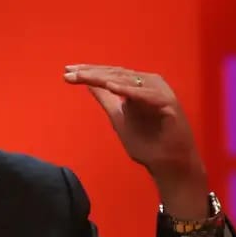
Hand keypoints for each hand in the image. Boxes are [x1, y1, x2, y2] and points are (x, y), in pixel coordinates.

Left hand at [64, 64, 207, 218]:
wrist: (167, 164)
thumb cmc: (146, 142)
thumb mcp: (118, 117)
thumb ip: (106, 99)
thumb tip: (89, 83)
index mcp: (138, 86)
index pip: (110, 74)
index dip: (89, 72)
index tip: (66, 72)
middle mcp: (149, 84)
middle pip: (116, 74)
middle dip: (91, 72)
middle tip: (69, 72)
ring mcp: (160, 92)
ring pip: (128, 81)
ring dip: (104, 77)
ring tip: (83, 76)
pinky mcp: (169, 104)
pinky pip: (146, 96)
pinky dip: (128, 91)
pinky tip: (110, 87)